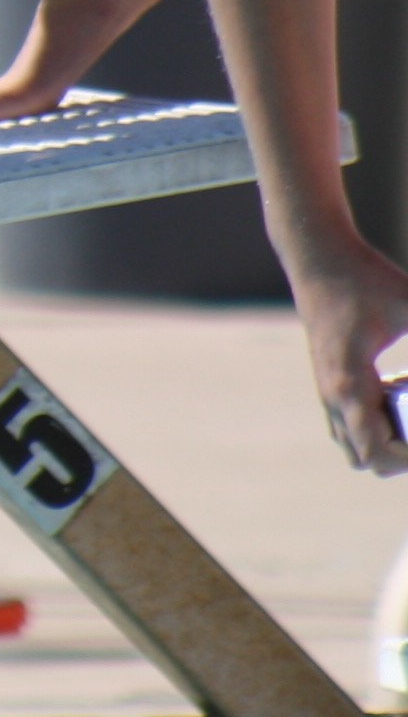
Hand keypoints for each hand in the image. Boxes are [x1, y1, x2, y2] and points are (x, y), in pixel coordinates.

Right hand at [295, 238, 407, 473]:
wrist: (318, 256)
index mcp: (349, 385)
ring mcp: (326, 390)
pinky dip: (377, 423)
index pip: (376, 451)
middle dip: (402, 454)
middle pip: (366, 460)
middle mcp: (332, 396)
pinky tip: (397, 391)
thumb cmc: (365, 278)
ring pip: (353, 446)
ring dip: (387, 438)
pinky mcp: (328, 380)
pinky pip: (349, 424)